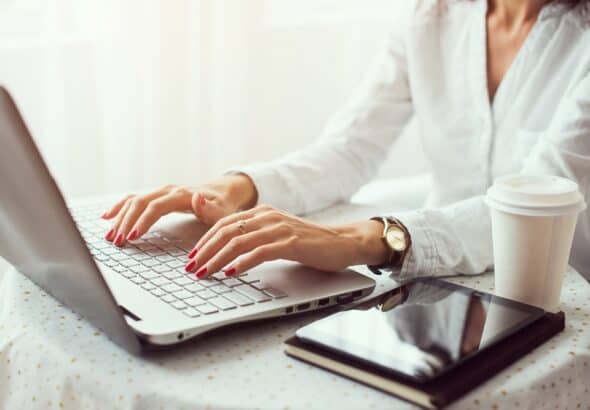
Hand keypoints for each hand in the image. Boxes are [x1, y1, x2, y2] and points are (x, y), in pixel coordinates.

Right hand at [101, 174, 256, 245]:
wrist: (223, 192)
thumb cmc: (223, 205)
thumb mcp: (223, 211)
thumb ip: (211, 209)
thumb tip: (197, 199)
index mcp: (182, 194)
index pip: (157, 206)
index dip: (143, 221)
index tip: (133, 237)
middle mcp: (168, 190)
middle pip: (140, 203)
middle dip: (126, 222)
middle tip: (117, 241)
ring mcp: (161, 192)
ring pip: (134, 201)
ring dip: (120, 217)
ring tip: (110, 236)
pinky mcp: (157, 196)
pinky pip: (134, 199)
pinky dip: (120, 207)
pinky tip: (107, 217)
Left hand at [184, 204, 388, 277]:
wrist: (342, 242)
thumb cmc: (309, 243)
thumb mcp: (277, 235)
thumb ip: (255, 238)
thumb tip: (227, 254)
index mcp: (262, 212)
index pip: (224, 224)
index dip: (204, 241)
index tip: (192, 257)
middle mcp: (268, 216)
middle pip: (226, 231)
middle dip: (205, 251)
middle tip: (192, 268)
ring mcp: (279, 228)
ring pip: (239, 241)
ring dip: (217, 259)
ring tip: (205, 273)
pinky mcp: (290, 243)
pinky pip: (260, 252)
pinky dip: (242, 263)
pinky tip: (231, 273)